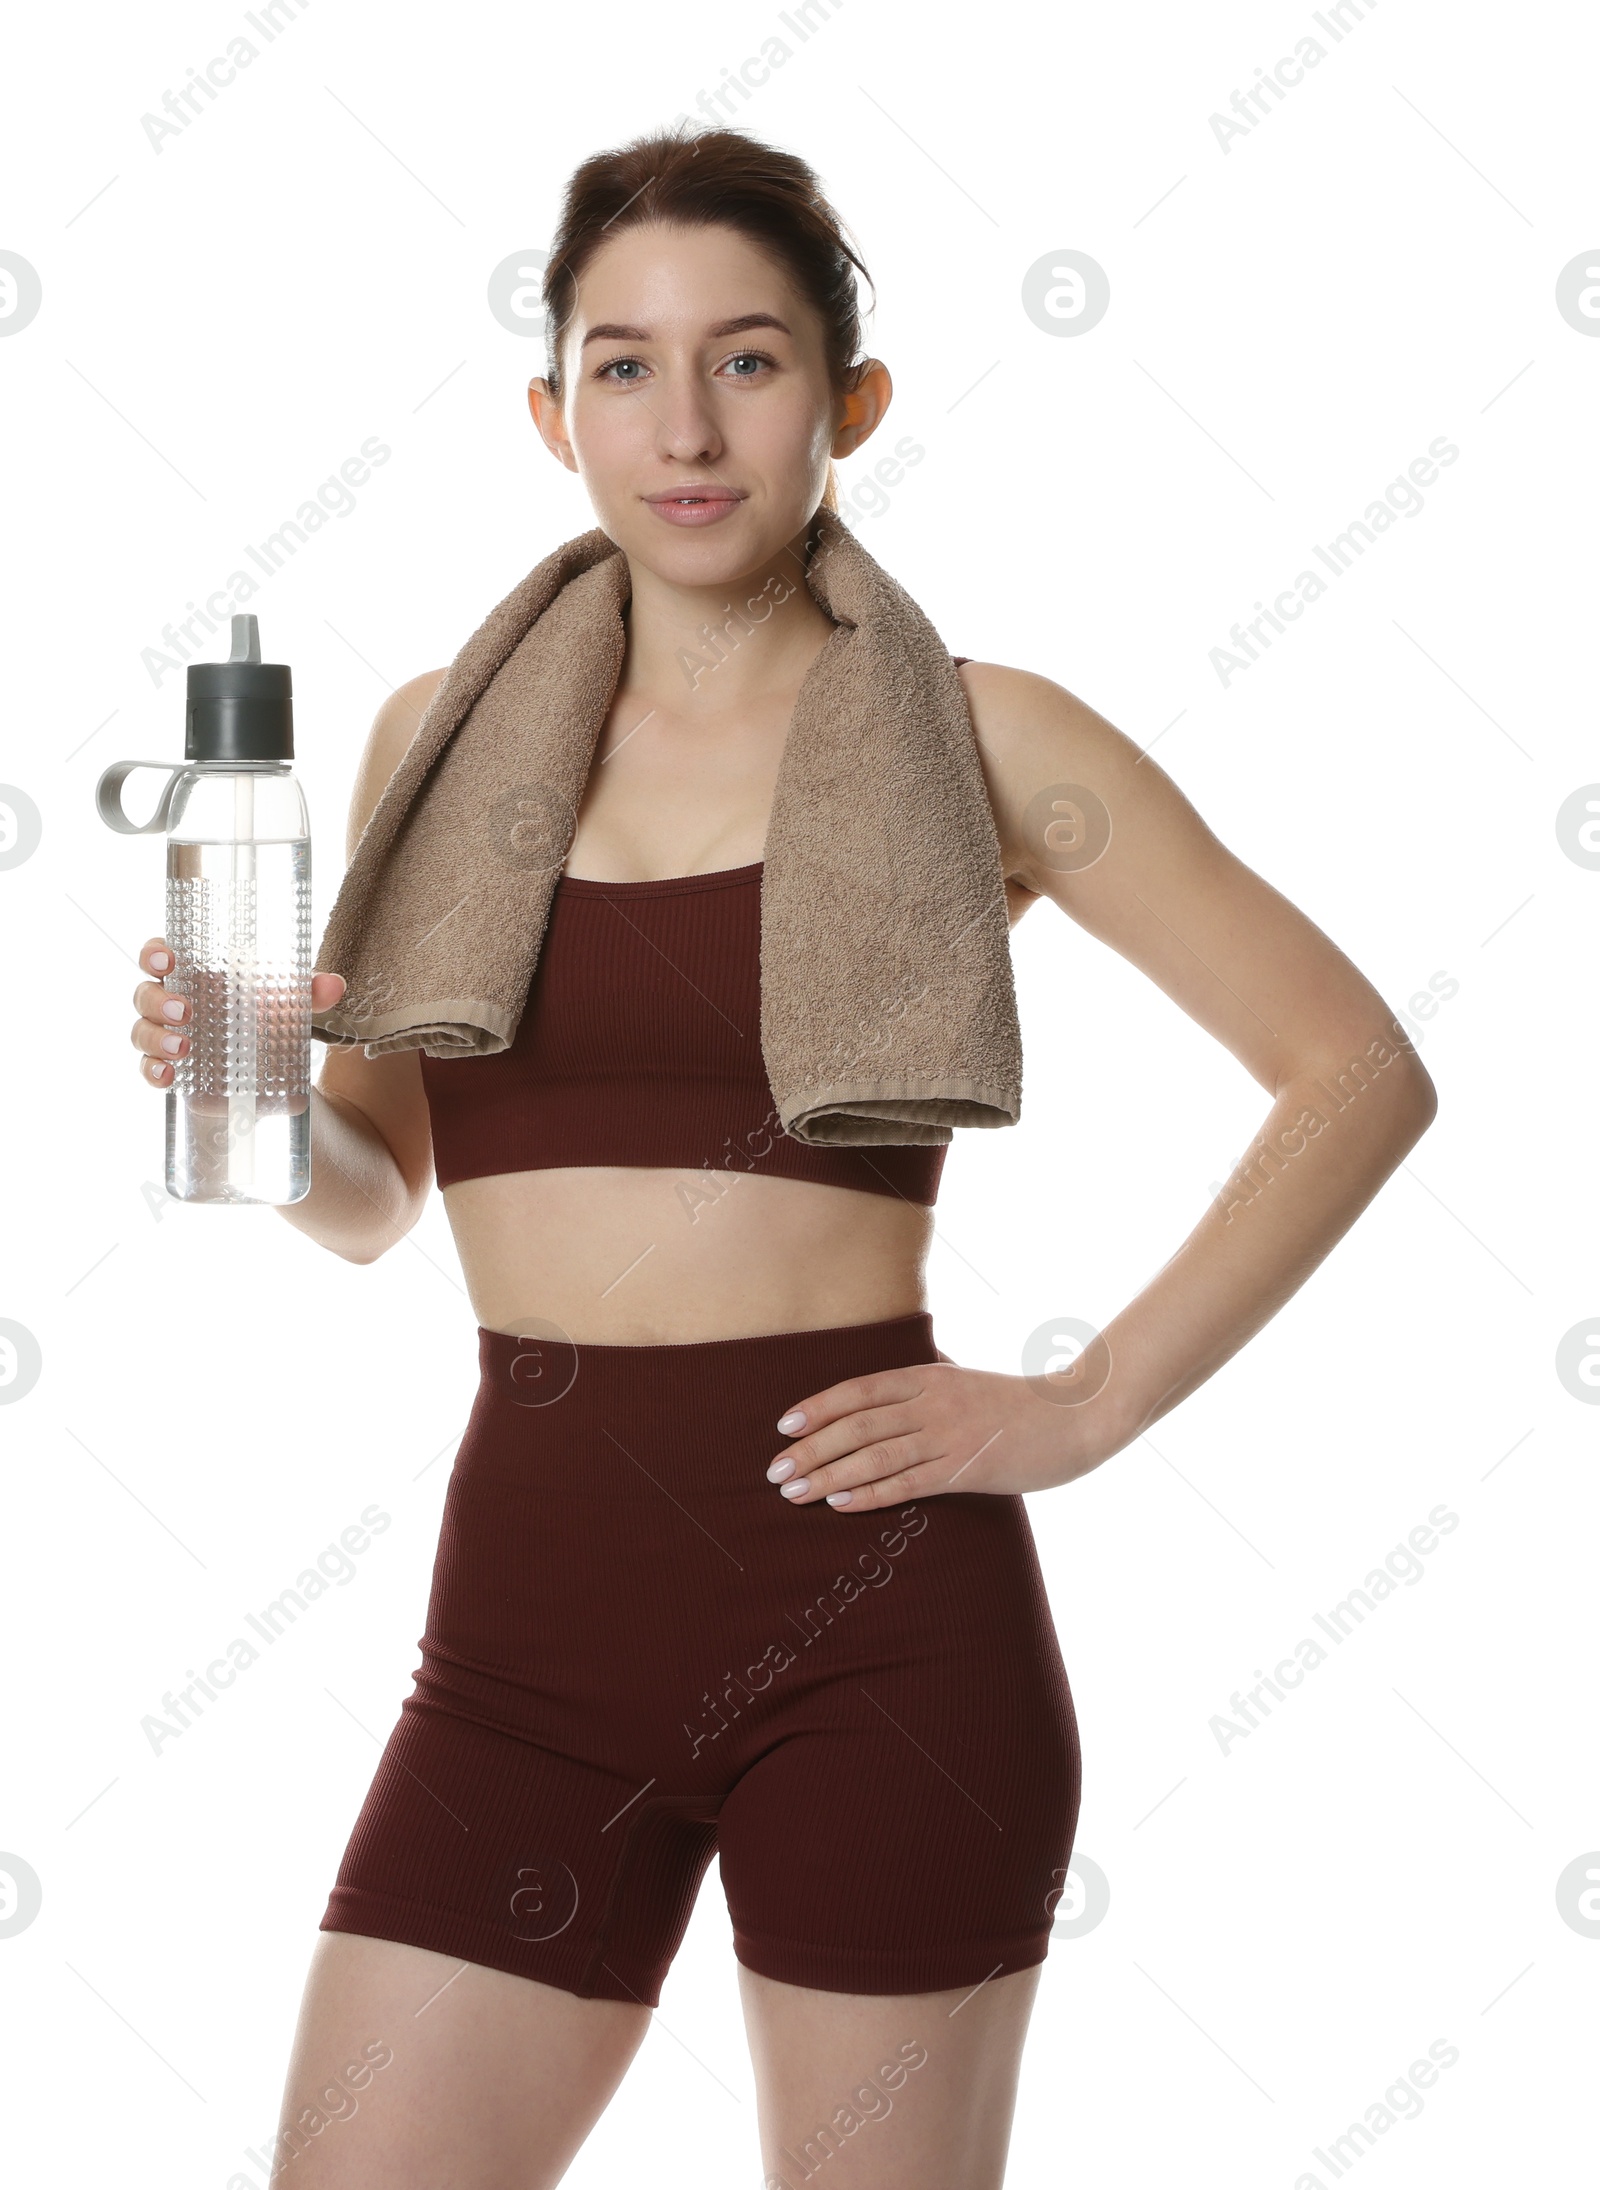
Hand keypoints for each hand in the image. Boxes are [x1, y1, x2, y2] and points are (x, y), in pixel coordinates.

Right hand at [130, 936, 345, 1085]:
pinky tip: (167, 1077)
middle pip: (146, 994)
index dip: (154, 953)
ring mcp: (167, 1035)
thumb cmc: (265, 1016)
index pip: (159, 954)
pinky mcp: (172, 1067)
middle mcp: (173, 1001)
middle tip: (186, 1012)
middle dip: (159, 1001)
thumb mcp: (287, 1003)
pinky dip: (152, 1072)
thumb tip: (335, 985)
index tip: (167, 959)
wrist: (266, 1064)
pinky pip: (147, 1068)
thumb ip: (309, 992)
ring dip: (156, 1038)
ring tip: (184, 1047)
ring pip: (142, 1031)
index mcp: (194, 974)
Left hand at [764, 1360, 1114, 1511]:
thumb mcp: (963, 1383)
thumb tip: (881, 1395)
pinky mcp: (967, 1469)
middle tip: (774, 1472)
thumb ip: (924, 1387)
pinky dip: (870, 1494)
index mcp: (927, 1376)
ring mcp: (950, 1436)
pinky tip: (840, 1505)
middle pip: (856, 1426)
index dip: (816, 1408)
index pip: (858, 1391)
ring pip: (874, 1456)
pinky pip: (908, 1483)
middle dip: (810, 1449)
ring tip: (794, 1493)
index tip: (782, 1427)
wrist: (1074, 1417)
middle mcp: (932, 1402)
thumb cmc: (1016, 1403)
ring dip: (828, 1475)